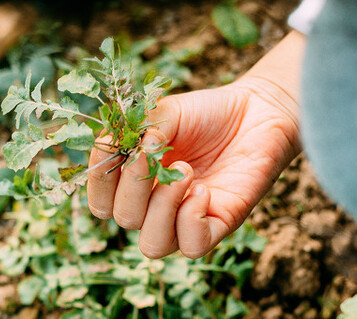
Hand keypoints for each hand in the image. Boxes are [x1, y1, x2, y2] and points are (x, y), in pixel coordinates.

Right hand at [87, 32, 305, 258]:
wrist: (257, 110)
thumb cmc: (207, 113)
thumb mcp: (163, 112)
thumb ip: (137, 130)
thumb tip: (129, 153)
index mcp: (135, 180)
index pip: (100, 200)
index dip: (99, 180)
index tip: (118, 147)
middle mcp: (156, 204)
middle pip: (122, 219)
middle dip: (134, 185)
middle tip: (156, 154)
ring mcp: (186, 218)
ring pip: (152, 244)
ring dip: (162, 207)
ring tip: (186, 171)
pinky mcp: (219, 224)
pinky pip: (191, 246)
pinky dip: (191, 219)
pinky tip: (204, 190)